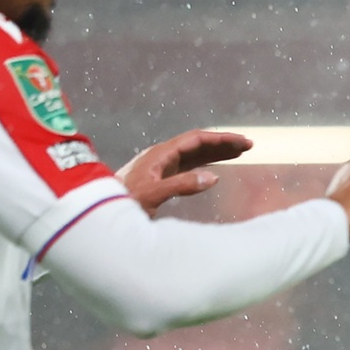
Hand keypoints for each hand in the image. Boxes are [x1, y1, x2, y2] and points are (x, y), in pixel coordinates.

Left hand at [118, 127, 251, 212]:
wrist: (101, 210)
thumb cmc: (125, 202)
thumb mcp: (154, 195)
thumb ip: (182, 186)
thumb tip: (213, 177)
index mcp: (161, 154)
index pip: (196, 140)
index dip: (221, 139)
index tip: (241, 142)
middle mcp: (163, 157)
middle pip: (198, 144)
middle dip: (223, 144)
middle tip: (248, 146)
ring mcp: (162, 167)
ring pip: (194, 155)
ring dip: (216, 153)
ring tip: (239, 153)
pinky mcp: (161, 179)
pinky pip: (188, 167)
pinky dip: (205, 165)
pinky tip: (215, 169)